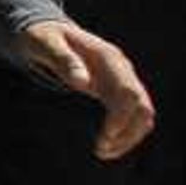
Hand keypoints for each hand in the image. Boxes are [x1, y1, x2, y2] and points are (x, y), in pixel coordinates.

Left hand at [17, 18, 154, 159]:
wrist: (46, 31)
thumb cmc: (44, 37)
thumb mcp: (46, 44)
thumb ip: (63, 59)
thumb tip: (82, 82)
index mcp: (108, 57)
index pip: (128, 91)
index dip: (122, 116)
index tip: (106, 135)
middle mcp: (121, 69)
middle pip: (142, 106)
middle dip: (128, 132)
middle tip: (101, 150)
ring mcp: (120, 80)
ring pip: (141, 114)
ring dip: (128, 136)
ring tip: (103, 153)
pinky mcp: (114, 91)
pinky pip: (130, 116)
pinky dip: (125, 133)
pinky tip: (107, 146)